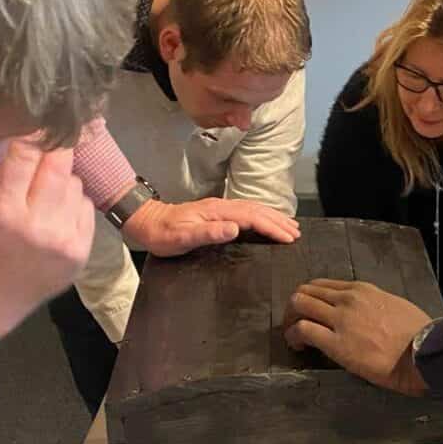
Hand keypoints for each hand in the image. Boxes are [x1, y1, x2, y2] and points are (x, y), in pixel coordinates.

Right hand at [0, 142, 95, 337]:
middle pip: (59, 165)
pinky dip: (73, 201)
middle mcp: (38, 225)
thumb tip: (6, 131)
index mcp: (3, 210)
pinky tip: (55, 212)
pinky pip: (86, 206)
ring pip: (75, 184)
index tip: (34, 123)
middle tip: (49, 142)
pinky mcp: (82, 251)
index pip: (26, 155)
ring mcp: (65, 240)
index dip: (32, 134)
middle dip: (55, 148)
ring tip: (43, 191)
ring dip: (62, 178)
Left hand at [122, 196, 299, 256]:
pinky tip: (265, 221)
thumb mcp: (182, 237)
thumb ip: (209, 233)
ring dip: (273, 217)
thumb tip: (235, 229)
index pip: (252, 217)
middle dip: (278, 221)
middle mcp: (221, 206)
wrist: (146, 222)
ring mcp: (219, 208)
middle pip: (256, 210)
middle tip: (297, 233)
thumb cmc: (162, 234)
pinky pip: (246, 212)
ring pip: (253, 209)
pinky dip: (261, 216)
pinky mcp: (217, 213)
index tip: (288, 237)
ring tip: (289, 226)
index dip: (272, 227)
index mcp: (217, 211)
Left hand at [284, 279, 429, 394]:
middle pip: (305, 292)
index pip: (323, 286)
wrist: (423, 352)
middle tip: (294, 324)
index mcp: (362, 290)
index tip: (310, 313)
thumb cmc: (417, 333)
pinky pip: (302, 330)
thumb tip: (364, 315)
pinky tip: (297, 347)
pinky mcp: (335, 343)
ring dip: (290, 320)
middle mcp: (347, 299)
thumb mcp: (394, 305)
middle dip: (295, 307)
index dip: (311, 298)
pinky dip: (293, 337)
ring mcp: (340, 319)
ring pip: (299, 305)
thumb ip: (373, 306)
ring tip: (293, 336)